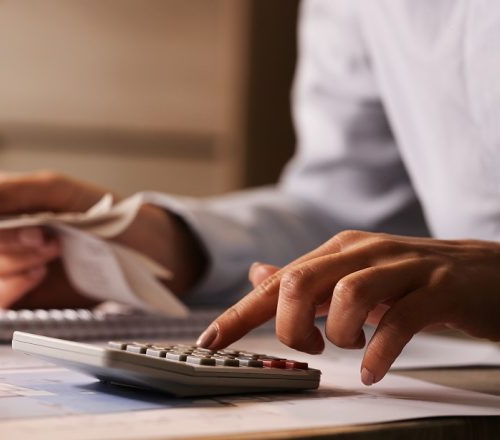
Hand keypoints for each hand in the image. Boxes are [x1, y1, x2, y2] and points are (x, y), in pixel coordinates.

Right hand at [0, 171, 205, 308]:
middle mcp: (3, 233)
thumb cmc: (102, 214)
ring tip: (53, 252)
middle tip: (46, 237)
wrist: (138, 252)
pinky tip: (39, 275)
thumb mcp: (60, 192)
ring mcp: (11, 265)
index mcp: (6, 202)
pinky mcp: (22, 295)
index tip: (13, 218)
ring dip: (18, 261)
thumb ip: (16, 191)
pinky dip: (14, 286)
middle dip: (9, 239)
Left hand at [196, 230, 499, 384]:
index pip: (277, 282)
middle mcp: (365, 252)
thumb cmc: (417, 280)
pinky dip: (380, 352)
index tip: (210, 343)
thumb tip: (257, 275)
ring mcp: (404, 267)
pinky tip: (372, 370)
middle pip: (301, 280)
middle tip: (307, 347)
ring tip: (348, 351)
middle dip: (289, 324)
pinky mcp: (440, 289)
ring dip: (339, 334)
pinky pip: (400, 321)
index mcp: (339, 251)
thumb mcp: (355, 275)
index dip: (239, 314)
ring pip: (348, 295)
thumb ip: (307, 279)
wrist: (494, 274)